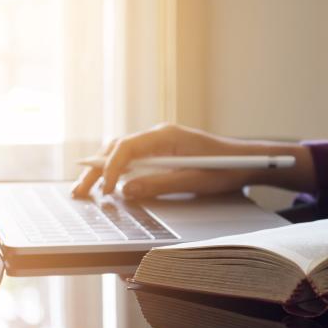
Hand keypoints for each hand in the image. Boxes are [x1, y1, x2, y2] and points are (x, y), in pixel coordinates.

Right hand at [71, 123, 316, 197]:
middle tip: (79, 192)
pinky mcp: (164, 153)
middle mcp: (160, 135)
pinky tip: (109, 186)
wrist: (248, 161)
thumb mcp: (195, 179)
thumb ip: (160, 184)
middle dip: (97, 170)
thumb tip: (126, 190)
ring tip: (86, 191)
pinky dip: (120, 172)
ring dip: (104, 171)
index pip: (128, 146)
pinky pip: (136, 160)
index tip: (105, 189)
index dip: (110, 167)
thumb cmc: (226, 168)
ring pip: (123, 154)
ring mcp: (161, 143)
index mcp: (167, 135)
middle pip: (118, 149)